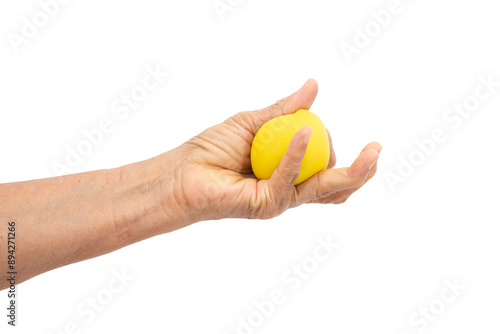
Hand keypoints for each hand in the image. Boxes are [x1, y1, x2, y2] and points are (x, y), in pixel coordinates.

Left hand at [162, 79, 380, 223]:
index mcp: (288, 172)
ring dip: (352, 173)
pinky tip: (306, 131)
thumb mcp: (255, 121)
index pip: (325, 168)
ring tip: (372, 154)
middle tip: (377, 149)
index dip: (337, 152)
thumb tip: (314, 87)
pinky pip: (290, 179)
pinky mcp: (267, 204)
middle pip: (334, 186)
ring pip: (325, 191)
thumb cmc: (213, 148)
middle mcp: (288, 189)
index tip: (326, 127)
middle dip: (362, 171)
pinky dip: (298, 154)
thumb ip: (285, 109)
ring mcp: (280, 199)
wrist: (183, 171)